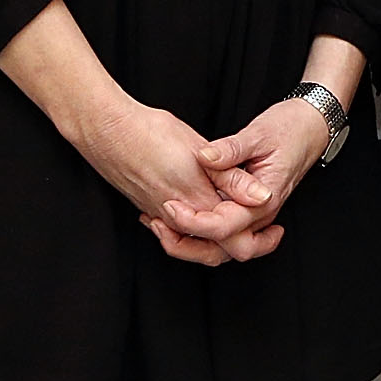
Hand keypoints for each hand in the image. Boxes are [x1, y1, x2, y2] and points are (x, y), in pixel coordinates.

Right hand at [69, 95, 272, 266]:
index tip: (275, 230)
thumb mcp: (199, 149)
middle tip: (267, 235)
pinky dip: (194, 228)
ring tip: (239, 221)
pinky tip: (203, 209)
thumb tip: (261, 197)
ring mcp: (158, 214)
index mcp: (194, 202)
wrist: (106, 130)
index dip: (258, 240)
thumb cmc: (150, 132)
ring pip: (194, 241)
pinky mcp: (147, 207)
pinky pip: (176, 230)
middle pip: (213, 251)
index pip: (232, 239)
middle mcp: (176, 216)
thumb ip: (232, 178)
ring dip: (217, 238)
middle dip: (242, 245)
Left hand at [151, 99, 334, 262]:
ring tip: (161, 223)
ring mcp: (254, 215)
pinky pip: (221, 230)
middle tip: (160, 223)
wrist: (311, 128)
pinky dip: (197, 230)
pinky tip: (176, 213)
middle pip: (223, 250)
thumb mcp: (258, 134)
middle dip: (188, 245)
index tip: (170, 205)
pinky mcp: (246, 209)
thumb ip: (230, 149)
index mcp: (264, 199)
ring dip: (190, 242)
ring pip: (221, 246)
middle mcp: (260, 214)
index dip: (194, 221)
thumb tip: (204, 157)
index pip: (226, 225)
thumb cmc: (290, 129)